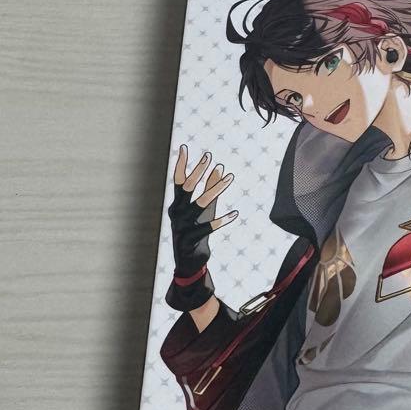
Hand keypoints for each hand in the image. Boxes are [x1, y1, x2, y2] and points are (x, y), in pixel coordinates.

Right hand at [168, 146, 236, 278]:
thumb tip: (219, 167)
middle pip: (186, 188)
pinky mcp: (189, 240)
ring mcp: (181, 227)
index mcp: (177, 205)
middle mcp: (175, 213)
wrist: (190, 262)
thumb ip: (211, 189)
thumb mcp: (205, 210)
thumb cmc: (197, 233)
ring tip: (229, 177)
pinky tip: (235, 213)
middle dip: (197, 171)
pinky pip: (207, 228)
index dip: (180, 164)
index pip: (177, 181)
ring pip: (199, 204)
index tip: (184, 147)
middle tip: (208, 156)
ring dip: (215, 189)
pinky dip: (221, 220)